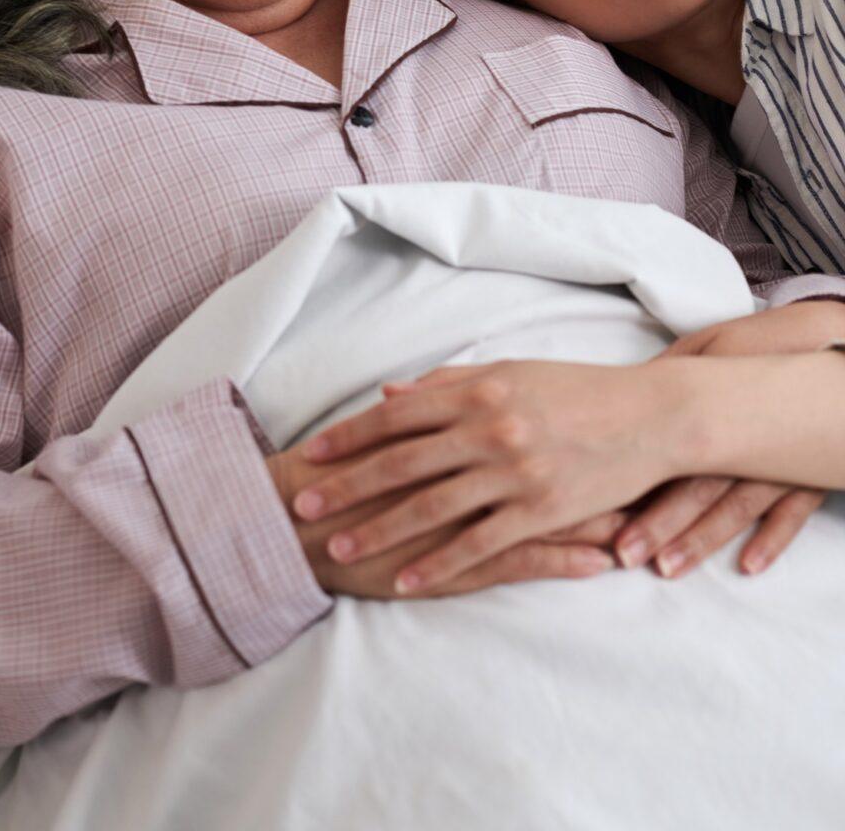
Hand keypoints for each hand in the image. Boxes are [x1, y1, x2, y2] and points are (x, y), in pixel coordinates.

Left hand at [290, 359, 673, 594]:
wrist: (651, 416)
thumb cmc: (577, 389)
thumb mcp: (510, 373)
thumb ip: (448, 383)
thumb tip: (389, 395)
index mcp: (478, 391)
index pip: (398, 415)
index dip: (351, 436)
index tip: (311, 454)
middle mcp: (490, 429)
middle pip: (402, 462)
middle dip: (347, 486)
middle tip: (301, 507)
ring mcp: (515, 472)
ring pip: (432, 507)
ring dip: (380, 530)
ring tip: (339, 547)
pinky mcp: (540, 511)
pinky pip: (479, 544)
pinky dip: (438, 564)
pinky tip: (406, 580)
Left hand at [616, 300, 839, 575]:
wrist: (839, 344)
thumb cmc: (769, 342)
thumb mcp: (715, 344)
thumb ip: (674, 369)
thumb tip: (632, 390)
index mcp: (715, 402)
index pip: (671, 453)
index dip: (639, 489)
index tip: (607, 517)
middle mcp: (747, 437)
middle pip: (698, 487)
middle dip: (660, 525)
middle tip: (627, 555)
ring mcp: (783, 459)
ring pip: (738, 507)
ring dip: (702, 540)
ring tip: (670, 567)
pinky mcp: (813, 471)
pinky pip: (794, 511)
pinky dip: (773, 539)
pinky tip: (748, 566)